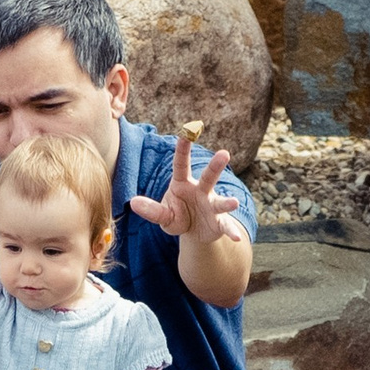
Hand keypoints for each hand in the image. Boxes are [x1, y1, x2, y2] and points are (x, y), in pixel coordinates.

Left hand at [127, 126, 247, 244]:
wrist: (194, 232)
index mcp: (183, 184)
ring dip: (226, 202)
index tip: (187, 131)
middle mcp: (200, 191)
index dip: (184, 149)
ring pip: (219, 202)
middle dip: (215, 166)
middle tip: (224, 153)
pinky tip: (236, 238)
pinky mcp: (220, 222)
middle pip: (208, 177)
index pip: (182, 164)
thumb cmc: (178, 216)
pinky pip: (226, 226)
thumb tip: (133, 202)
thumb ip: (151, 209)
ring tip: (233, 203)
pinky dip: (231, 232)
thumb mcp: (163, 215)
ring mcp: (212, 206)